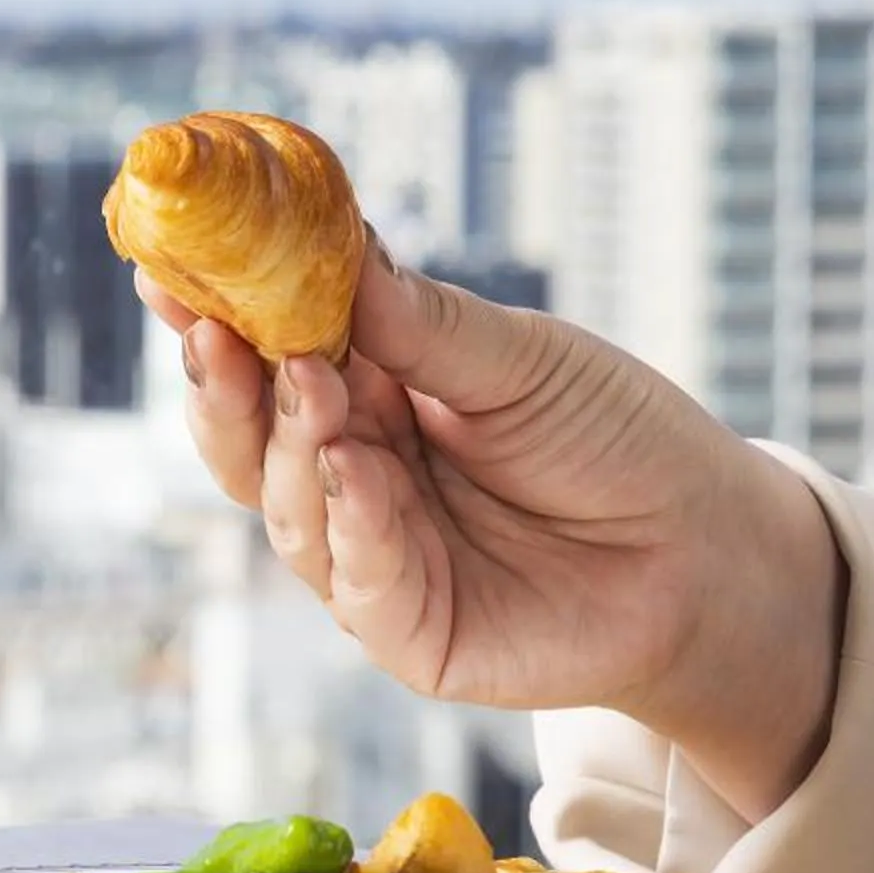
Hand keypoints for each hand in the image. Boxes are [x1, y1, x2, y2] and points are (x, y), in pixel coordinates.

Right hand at [146, 243, 843, 821]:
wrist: (706, 548)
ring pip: (284, 507)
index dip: (213, 315)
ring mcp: (368, 557)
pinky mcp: (407, 631)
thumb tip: (334, 241)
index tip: (167, 267)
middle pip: (245, 437)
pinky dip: (348, 520)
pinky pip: (353, 580)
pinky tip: (353, 468)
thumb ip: (420, 321)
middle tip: (212, 329)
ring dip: (288, 442)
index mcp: (366, 396)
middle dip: (223, 383)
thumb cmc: (615, 438)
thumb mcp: (519, 359)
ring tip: (310, 380)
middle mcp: (349, 475)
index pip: (264, 355)